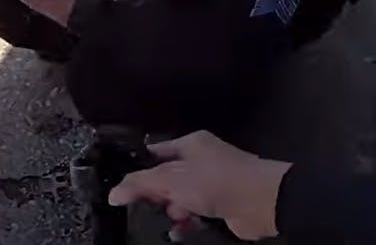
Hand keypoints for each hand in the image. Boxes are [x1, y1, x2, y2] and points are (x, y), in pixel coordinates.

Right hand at [108, 131, 292, 240]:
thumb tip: (113, 193)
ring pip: (180, 198)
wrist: (262, 202)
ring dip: (172, 211)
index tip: (124, 185)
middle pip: (166, 178)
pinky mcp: (220, 206)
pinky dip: (186, 222)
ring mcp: (212, 184)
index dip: (139, 167)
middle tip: (147, 205)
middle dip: (156, 194)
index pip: (155, 153)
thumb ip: (139, 184)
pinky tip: (179, 230)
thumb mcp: (170, 179)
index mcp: (189, 144)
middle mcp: (201, 161)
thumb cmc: (215, 181)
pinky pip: (195, 214)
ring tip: (170, 219)